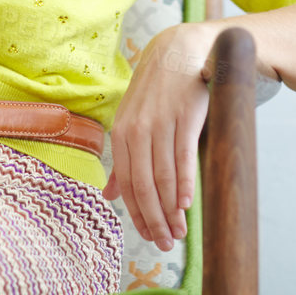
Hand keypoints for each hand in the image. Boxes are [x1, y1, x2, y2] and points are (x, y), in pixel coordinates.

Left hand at [101, 22, 215, 250]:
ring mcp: (161, 122)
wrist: (181, 50)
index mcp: (121, 133)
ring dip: (171, 209)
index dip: (138, 214)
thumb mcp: (133, 122)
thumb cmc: (156, 92)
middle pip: (144, 185)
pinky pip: (183, 157)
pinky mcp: (185, 116)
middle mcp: (137, 129)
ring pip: (163, 176)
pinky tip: (186, 204)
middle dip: (154, 219)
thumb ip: (124, 160)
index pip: (126, 184)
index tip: (150, 237)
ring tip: (179, 232)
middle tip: (166, 243)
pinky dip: (184, 183)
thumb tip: (109, 195)